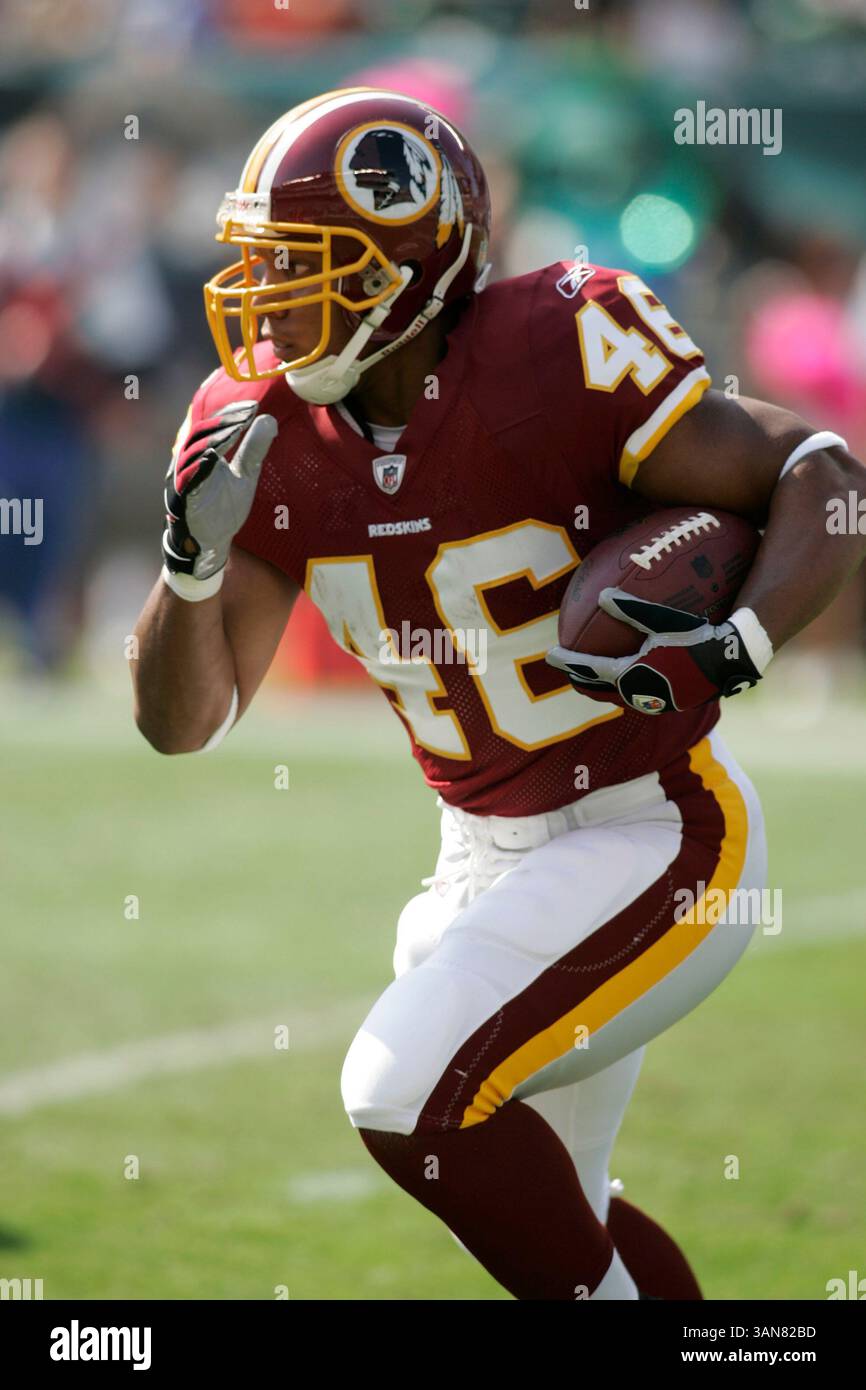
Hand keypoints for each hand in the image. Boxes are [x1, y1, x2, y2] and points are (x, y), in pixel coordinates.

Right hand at [162, 401, 276, 579]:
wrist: (209, 541)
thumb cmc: (224, 507)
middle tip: (248, 412)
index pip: (214, 426)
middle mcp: (188, 461)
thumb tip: (270, 419)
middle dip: (225, 421)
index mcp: (202, 453)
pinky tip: (212, 454)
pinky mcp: (180, 498)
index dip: (231, 413)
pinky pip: (186, 478)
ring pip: (192, 452)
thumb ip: (254, 449)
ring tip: (236, 427)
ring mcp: (182, 478)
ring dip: (214, 438)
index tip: (253, 406)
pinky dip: (197, 465)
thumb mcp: (245, 475)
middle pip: (202, 433)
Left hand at [546, 587, 766, 714]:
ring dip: (600, 688)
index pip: (589, 669)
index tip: (551, 655)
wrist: (730, 661)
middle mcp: (638, 693)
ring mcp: (654, 701)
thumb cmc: (697, 636)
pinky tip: (629, 679)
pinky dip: (622, 688)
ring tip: (590, 679)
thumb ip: (630, 609)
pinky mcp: (670, 703)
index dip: (568, 662)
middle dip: (579, 679)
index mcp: (630, 674)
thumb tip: (600, 596)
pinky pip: (636, 697)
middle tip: (565, 670)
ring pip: (616, 697)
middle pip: (597, 689)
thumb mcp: (662, 619)